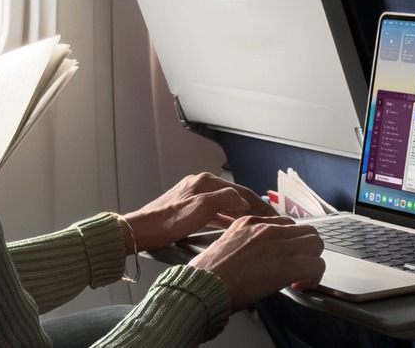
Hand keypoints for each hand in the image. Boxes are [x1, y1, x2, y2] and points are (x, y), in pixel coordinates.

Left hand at [122, 172, 277, 253]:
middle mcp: (200, 184)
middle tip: (270, 220)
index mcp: (205, 182)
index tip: (274, 215)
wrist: (140, 231)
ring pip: (224, 203)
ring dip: (240, 212)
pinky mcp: (186, 207)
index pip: (241, 191)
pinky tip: (232, 224)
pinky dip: (226, 216)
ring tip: (256, 223)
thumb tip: (243, 201)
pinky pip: (214, 210)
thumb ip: (226, 200)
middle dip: (252, 207)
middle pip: (233, 195)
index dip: (260, 203)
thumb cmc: (169, 222)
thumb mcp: (202, 209)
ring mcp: (193, 195)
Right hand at [188, 216, 324, 312]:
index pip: (285, 224)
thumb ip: (246, 241)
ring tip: (303, 275)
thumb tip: (259, 254)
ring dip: (313, 259)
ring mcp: (279, 245)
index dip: (290, 241)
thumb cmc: (208, 273)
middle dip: (307, 248)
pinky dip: (314, 276)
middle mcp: (267, 228)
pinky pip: (316, 265)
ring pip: (316, 243)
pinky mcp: (287, 264)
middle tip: (299, 264)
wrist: (204, 286)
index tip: (287, 254)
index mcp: (251, 221)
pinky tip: (303, 285)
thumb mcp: (226, 244)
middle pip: (306, 230)